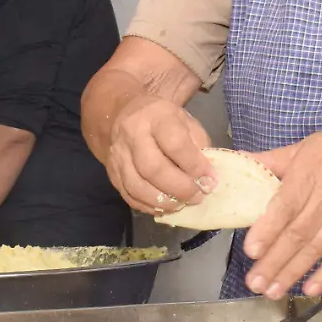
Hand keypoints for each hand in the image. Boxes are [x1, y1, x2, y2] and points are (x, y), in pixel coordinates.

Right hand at [103, 93, 213, 214]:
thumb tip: (207, 178)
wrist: (126, 115)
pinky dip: (149, 207)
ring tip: (183, 204)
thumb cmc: (164, 121)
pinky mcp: (112, 173)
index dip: (194, 166)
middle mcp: (132, 134)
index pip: (175, 144)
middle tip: (197, 196)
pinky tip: (165, 207)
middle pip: (153, 169)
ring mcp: (118, 155)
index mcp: (156, 116)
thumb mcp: (186, 122)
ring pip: (138, 187)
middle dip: (179, 188)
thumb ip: (199, 146)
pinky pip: (129, 196)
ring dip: (164, 202)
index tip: (210, 179)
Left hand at [242, 125, 321, 298]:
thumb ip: (271, 161)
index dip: (268, 230)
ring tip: (273, 292)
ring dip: (294, 272)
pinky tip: (311, 289)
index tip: (252, 251)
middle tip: (255, 283)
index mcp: (309, 174)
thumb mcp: (304, 148)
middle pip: (298, 234)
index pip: (286, 206)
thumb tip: (238, 162)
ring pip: (316, 248)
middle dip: (275, 262)